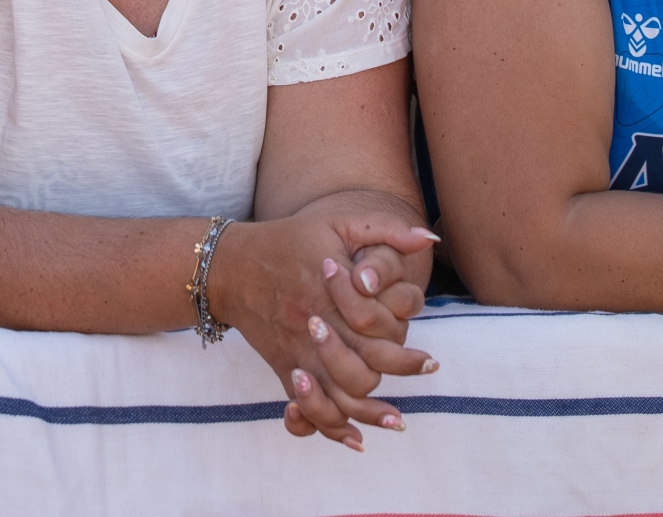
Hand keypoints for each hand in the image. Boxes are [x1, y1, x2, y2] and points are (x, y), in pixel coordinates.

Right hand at [209, 213, 437, 449]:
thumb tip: (431, 239)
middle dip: (396, 375)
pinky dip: (327, 429)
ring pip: (334, 400)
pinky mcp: (283, 369)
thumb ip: (386, 230)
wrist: (231, 265)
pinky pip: (306, 409)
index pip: (374, 334)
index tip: (431, 358)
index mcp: (330, 297)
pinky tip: (354, 439)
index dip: (405, 351)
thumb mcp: (338, 223)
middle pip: (360, 372)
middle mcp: (313, 331)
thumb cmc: (290, 241)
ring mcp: (296, 355)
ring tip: (396, 419)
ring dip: (367, 414)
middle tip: (425, 372)